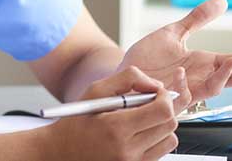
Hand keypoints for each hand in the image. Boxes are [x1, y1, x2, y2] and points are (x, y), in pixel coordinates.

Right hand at [43, 67, 180, 160]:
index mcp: (116, 128)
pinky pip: (162, 152)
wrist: (62, 152)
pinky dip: (156, 139)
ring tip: (141, 120)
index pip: (162, 111)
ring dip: (161, 125)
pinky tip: (139, 134)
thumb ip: (128, 78)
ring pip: (170, 139)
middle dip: (164, 109)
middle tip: (149, 103)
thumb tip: (156, 84)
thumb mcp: (95, 90)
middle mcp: (127, 150)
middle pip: (169, 124)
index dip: (165, 97)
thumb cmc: (77, 121)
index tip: (158, 92)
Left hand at [119, 0, 231, 103]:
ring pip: (212, 89)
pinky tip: (182, 72)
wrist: (122, 73)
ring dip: (224, 77)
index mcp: (204, 64)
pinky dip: (183, 85)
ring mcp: (184, 90)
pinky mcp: (166, 98)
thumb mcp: (174, 33)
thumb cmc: (147, 58)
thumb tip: (222, 1)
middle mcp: (198, 79)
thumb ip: (197, 19)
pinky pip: (180, 96)